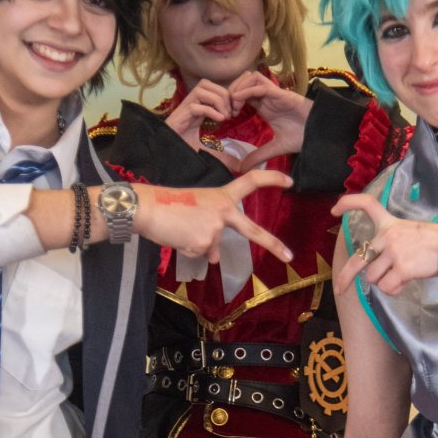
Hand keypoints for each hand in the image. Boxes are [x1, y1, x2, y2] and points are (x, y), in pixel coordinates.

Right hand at [132, 174, 293, 264]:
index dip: (271, 178)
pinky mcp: (204, 242)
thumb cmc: (168, 206)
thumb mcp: (195, 214)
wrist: (147, 208)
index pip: (250, 181)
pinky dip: (187, 250)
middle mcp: (223, 211)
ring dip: (195, 244)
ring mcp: (215, 227)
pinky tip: (178, 237)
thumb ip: (211, 232)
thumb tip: (215, 258)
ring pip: (210, 247)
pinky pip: (199, 253)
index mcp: (221, 196)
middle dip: (273, 244)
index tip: (290, 181)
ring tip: (179, 229)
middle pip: (251, 229)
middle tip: (290, 256)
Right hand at [164, 80, 233, 157]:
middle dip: (225, 96)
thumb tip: (238, 164)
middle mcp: (191, 103)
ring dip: (218, 101)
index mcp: (198, 106)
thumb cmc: (185, 150)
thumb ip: (222, 153)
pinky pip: (197, 105)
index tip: (234, 113)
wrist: (168, 153)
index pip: (213, 87)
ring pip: (203, 89)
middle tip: (230, 115)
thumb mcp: (208, 149)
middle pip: (209, 84)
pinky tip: (220, 120)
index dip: (227, 95)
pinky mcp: (181, 115)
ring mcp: (185, 108)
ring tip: (224, 117)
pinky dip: (211, 110)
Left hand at [229, 72, 312, 170]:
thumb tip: (242, 168)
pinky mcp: (281, 93)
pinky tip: (240, 101)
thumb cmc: (302, 137)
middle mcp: (267, 97)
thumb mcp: (275, 148)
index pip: (242, 92)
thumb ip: (259, 155)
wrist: (320, 134)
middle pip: (244, 80)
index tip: (227, 116)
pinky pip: (261, 85)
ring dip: (239, 87)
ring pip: (251, 77)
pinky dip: (247, 90)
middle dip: (232, 90)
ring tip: (235, 104)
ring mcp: (274, 93)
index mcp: (264, 106)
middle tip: (228, 108)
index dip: (231, 100)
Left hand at [331, 192, 437, 295]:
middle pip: (358, 259)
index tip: (334, 210)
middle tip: (339, 288)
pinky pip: (387, 287)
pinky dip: (394, 290)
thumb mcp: (408, 232)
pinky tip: (405, 282)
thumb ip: (389, 245)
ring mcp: (393, 252)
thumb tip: (376, 269)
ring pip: (373, 278)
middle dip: (346, 277)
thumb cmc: (433, 242)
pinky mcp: (402, 268)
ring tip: (400, 277)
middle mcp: (387, 236)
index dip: (348, 204)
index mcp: (389, 223)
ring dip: (384, 282)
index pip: (367, 204)